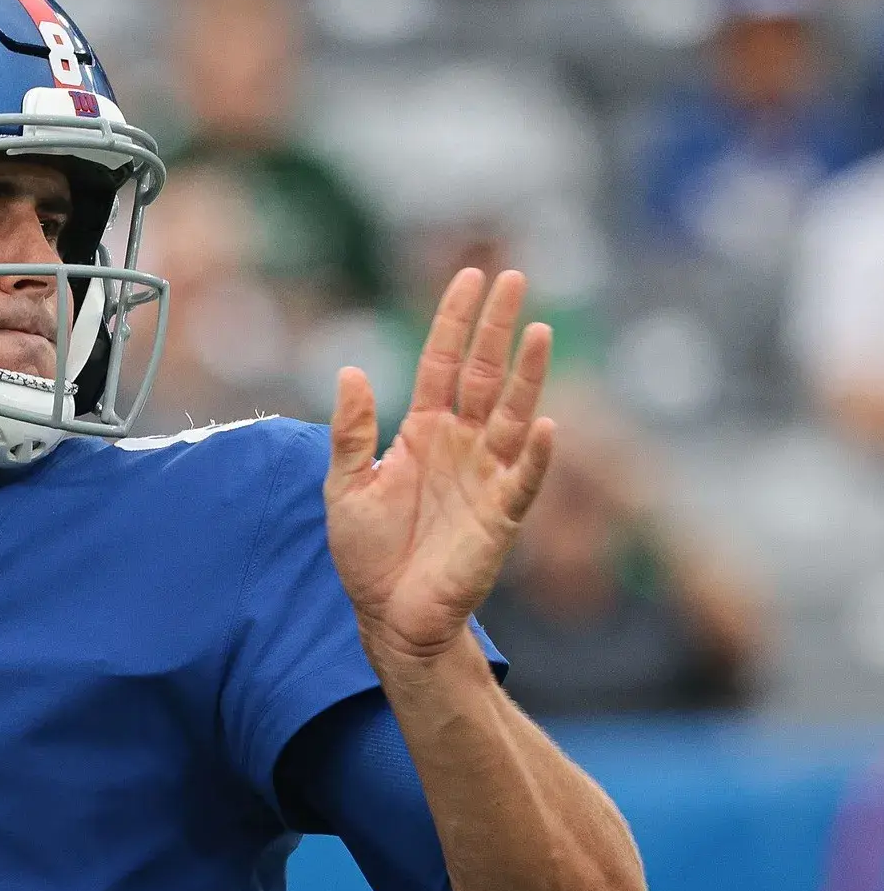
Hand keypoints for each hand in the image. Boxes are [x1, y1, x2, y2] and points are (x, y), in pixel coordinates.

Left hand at [325, 268, 555, 664]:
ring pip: (511, 414)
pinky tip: (544, 424)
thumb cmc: (368, 552)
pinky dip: (534, 455)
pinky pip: (522, 480)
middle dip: (498, 328)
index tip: (470, 276)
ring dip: (528, 376)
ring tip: (540, 331)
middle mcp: (459, 444)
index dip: (453, 322)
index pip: (440, 363)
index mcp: (421, 432)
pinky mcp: (501, 516)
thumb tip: (350, 369)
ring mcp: (484, 476)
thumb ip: (351, 430)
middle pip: (484, 374)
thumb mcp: (345, 485)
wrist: (389, 614)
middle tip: (516, 278)